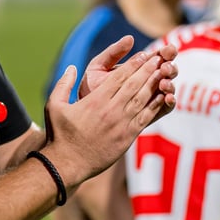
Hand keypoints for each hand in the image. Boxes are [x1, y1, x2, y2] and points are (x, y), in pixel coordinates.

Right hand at [44, 48, 177, 185]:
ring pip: (143, 99)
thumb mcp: (54, 106)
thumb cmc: (59, 135)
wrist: (67, 164)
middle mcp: (111, 110)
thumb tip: (72, 67)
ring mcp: (121, 124)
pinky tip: (164, 96)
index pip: (119, 77)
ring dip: (155, 84)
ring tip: (166, 72)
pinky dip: (156, 106)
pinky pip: (145, 118)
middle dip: (149, 69)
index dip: (133, 64)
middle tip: (160, 57)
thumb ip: (63, 85)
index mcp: (95, 100)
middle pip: (134, 85)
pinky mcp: (127, 137)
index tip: (144, 54)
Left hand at [78, 36, 177, 108]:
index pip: (158, 56)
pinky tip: (167, 98)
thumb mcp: (100, 65)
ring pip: (169, 88)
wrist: (83, 111)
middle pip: (168, 71)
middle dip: (170, 67)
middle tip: (165, 67)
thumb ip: (114, 52)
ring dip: (170, 84)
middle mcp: (149, 80)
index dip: (165, 52)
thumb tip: (130, 38)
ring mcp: (151, 97)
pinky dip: (170, 102)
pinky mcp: (151, 114)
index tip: (166, 50)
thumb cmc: (91, 85)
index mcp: (139, 66)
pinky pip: (165, 108)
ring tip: (163, 83)